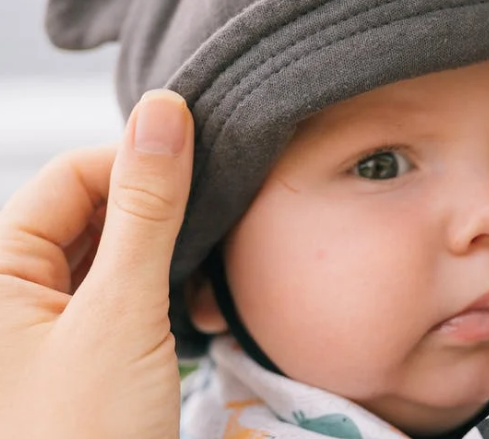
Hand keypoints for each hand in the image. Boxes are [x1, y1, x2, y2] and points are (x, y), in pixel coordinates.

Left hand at [0, 90, 193, 438]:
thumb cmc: (86, 436)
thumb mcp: (121, 314)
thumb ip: (145, 208)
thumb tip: (163, 112)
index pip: (71, 178)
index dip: (136, 164)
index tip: (201, 165)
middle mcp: (16, 291)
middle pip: (95, 213)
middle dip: (160, 221)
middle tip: (212, 234)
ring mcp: (55, 322)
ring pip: (120, 254)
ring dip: (170, 262)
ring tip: (204, 288)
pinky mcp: (91, 347)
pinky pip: (130, 294)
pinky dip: (168, 295)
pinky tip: (195, 314)